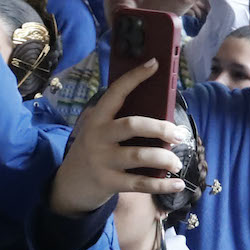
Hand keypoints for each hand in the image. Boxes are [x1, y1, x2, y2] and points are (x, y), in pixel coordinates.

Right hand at [49, 60, 187, 215]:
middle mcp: (98, 137)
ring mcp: (102, 160)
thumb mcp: (99, 132)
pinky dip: (162, 184)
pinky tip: (177, 184)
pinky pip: (140, 183)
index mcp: (97, 118)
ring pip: (139, 156)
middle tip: (179, 134)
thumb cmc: (94, 152)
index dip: (135, 77)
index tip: (155, 63)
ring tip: (176, 162)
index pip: (116, 92)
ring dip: (164, 158)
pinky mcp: (108, 182)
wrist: (69, 185)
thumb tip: (162, 115)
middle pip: (133, 126)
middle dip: (160, 128)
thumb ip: (120, 122)